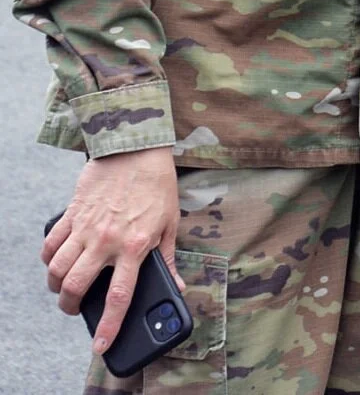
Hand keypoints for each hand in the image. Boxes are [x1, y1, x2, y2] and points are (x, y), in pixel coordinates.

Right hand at [41, 146, 182, 355]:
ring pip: (57, 269)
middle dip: (69, 307)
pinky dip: (48, 258)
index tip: (101, 345)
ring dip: (56, 286)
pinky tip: (56, 262)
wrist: (136, 149)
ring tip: (64, 287)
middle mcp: (107, 240)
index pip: (119, 296)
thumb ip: (168, 257)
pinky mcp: (72, 214)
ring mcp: (86, 227)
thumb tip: (175, 286)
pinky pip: (50, 244)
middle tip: (74, 308)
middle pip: (75, 287)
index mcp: (136, 245)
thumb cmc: (157, 185)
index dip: (110, 325)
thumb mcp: (171, 222)